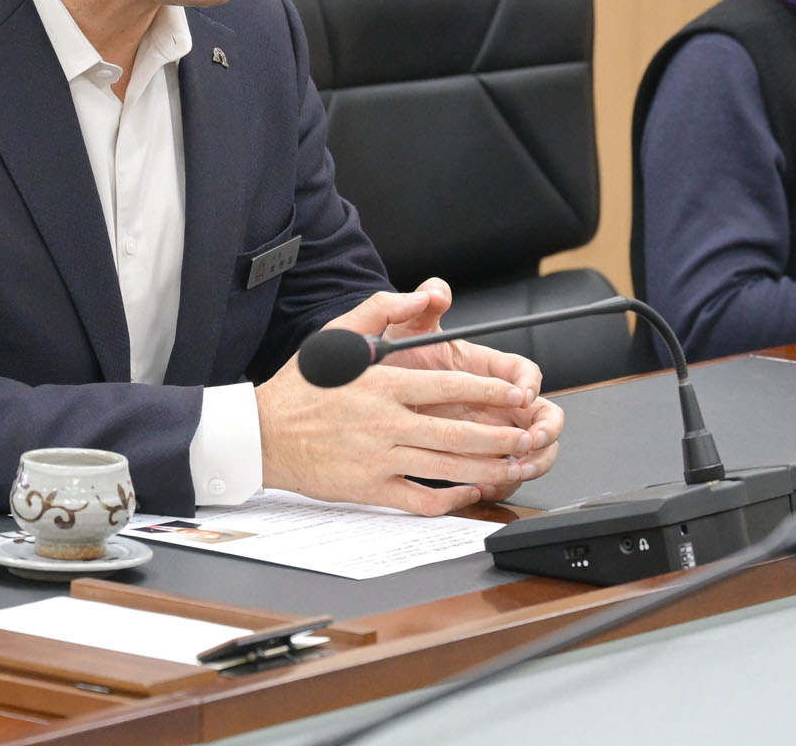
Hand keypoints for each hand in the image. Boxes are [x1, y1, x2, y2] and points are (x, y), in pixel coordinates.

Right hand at [255, 280, 559, 513]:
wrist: (264, 434)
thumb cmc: (303, 385)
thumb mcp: (339, 334)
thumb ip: (382, 309)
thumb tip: (422, 296)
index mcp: (383, 385)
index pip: (449, 387)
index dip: (490, 392)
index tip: (518, 394)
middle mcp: (385, 423)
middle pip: (457, 433)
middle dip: (502, 435)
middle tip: (530, 435)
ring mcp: (379, 459)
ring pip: (447, 467)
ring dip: (488, 468)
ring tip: (517, 464)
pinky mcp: (370, 489)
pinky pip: (421, 499)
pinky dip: (452, 499)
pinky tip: (472, 492)